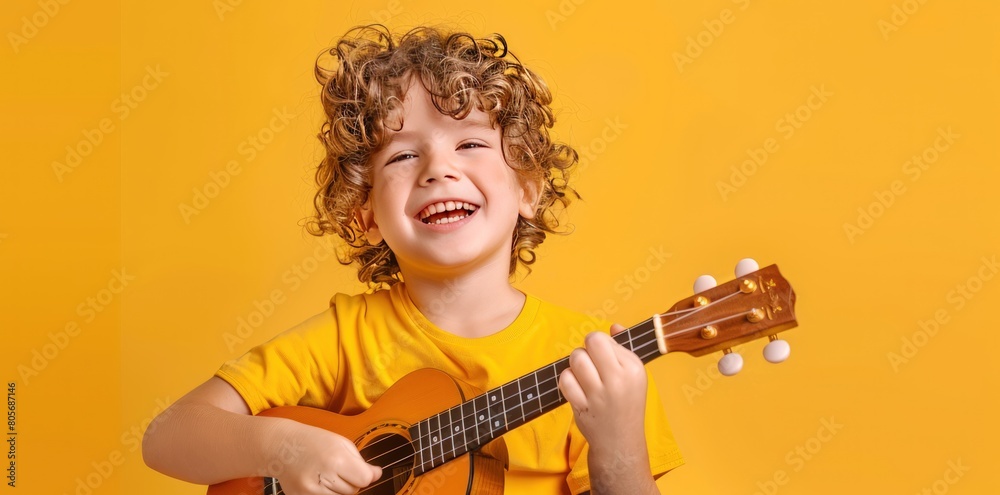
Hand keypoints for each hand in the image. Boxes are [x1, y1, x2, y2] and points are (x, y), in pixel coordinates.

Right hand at [270, 420, 381, 494]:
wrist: (280, 446)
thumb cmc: (312, 441)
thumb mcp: (340, 443)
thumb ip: (360, 461)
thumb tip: (376, 475)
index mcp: (336, 458)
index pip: (364, 480)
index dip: (366, 475)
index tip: (362, 471)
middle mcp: (324, 476)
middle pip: (353, 491)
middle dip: (351, 481)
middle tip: (339, 469)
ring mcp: (310, 491)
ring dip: (339, 489)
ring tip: (328, 475)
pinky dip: (327, 494)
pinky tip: (320, 483)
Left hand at [557, 324, 648, 457]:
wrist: (620, 440)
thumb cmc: (626, 402)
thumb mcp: (635, 375)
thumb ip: (623, 348)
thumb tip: (613, 326)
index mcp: (634, 367)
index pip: (604, 338)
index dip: (599, 345)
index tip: (604, 358)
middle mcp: (618, 379)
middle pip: (590, 343)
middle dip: (586, 349)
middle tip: (591, 362)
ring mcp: (599, 394)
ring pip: (576, 359)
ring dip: (575, 364)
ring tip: (584, 375)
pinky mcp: (582, 406)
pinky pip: (565, 380)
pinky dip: (567, 381)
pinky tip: (577, 387)